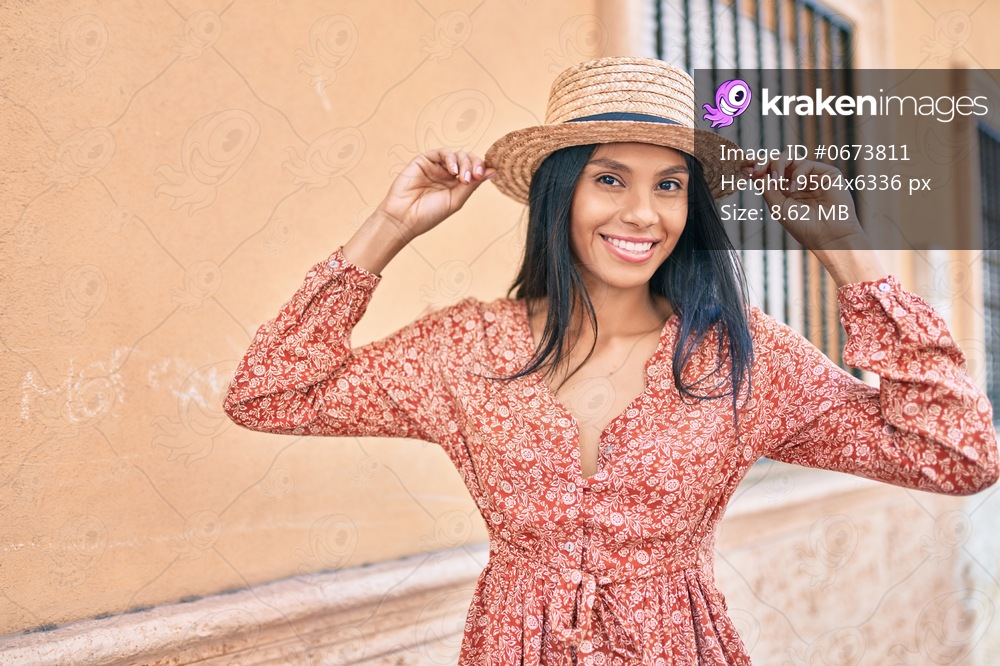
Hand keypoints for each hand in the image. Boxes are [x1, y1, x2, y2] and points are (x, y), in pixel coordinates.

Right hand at [376, 148, 496, 241]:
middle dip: (474, 165)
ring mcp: (436, 166)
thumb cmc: (429, 214)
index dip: (482, 168)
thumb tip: (494, 171)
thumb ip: (473, 185)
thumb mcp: (455, 200)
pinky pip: (441, 153)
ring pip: (457, 154)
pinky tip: (453, 171)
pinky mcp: (424, 161)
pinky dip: (450, 158)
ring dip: (464, 162)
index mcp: (456, 185)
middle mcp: (447, 174)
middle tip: (474, 177)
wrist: (403, 218)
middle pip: (468, 160)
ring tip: (464, 176)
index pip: (474, 170)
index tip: (490, 173)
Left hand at [744, 155, 886, 285]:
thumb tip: (750, 172)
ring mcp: (812, 176)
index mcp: (785, 190)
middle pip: (777, 161)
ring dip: (778, 165)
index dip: (757, 168)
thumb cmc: (804, 226)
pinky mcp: (826, 173)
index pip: (769, 173)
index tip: (745, 168)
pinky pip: (806, 164)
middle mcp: (797, 181)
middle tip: (757, 170)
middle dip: (764, 162)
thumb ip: (766, 188)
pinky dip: (797, 173)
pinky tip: (795, 188)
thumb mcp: (778, 206)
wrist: (828, 235)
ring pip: (790, 157)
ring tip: (776, 180)